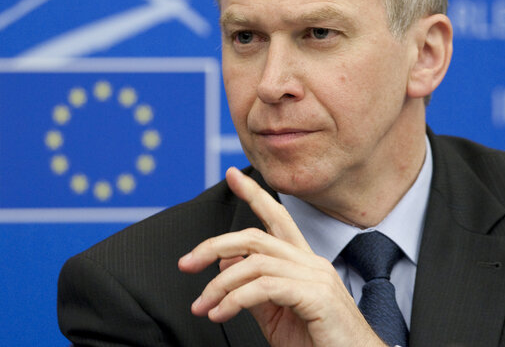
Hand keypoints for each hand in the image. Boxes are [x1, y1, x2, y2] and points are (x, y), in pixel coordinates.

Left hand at [178, 167, 385, 346]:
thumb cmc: (318, 344)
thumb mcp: (276, 315)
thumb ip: (252, 289)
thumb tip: (225, 264)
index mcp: (303, 262)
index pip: (276, 218)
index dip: (254, 194)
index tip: (232, 175)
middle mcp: (310, 262)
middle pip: (254, 237)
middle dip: (214, 246)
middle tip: (186, 263)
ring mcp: (316, 276)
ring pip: (254, 264)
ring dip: (219, 286)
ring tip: (202, 307)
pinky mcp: (316, 295)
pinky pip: (264, 288)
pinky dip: (235, 300)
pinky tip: (221, 314)